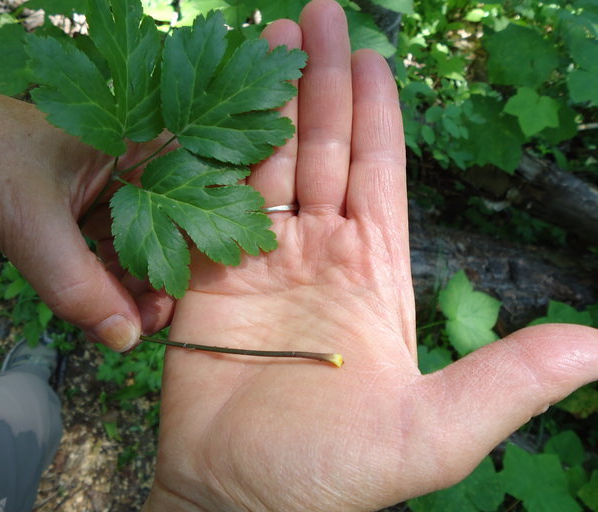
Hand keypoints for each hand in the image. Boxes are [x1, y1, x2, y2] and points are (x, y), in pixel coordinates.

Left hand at [0, 74, 172, 350]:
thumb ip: (78, 284)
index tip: (175, 304)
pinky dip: (107, 279)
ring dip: (132, 286)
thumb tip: (126, 339)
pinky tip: (99, 307)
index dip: (196, 255)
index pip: (194, 203)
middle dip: (160, 280)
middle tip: (141, 325)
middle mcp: (138, 163)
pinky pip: (112, 247)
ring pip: (142, 244)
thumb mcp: (30, 224)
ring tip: (117, 323)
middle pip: (172, 230)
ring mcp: (113, 186)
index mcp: (142, 144)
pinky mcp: (88, 205)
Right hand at [144, 1, 597, 509]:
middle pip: (322, 150)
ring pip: (266, 165)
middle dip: (320, 84)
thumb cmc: (335, 474)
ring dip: (267, 105)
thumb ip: (507, 380)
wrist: (242, 501)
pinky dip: (211, 159)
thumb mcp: (435, 432)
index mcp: (373, 273)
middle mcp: (318, 254)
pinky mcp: (206, 277)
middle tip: (316, 16)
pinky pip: (210, 206)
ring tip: (267, 40)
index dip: (375, 114)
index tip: (371, 56)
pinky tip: (209, 114)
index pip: (379, 173)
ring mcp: (259, 260)